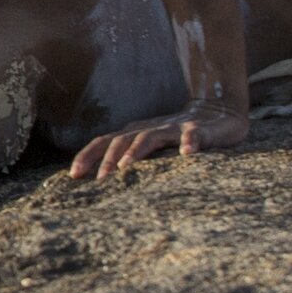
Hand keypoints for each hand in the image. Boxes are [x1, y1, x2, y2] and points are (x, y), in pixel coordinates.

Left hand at [67, 110, 247, 180]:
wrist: (218, 113)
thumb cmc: (178, 136)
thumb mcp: (150, 145)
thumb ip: (130, 157)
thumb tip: (100, 180)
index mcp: (134, 133)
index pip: (104, 142)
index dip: (87, 156)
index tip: (73, 175)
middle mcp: (149, 128)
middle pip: (121, 140)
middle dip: (108, 159)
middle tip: (99, 180)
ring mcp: (173, 128)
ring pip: (150, 137)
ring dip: (136, 151)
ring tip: (126, 167)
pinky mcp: (199, 130)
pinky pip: (193, 135)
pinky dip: (189, 143)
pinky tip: (187, 154)